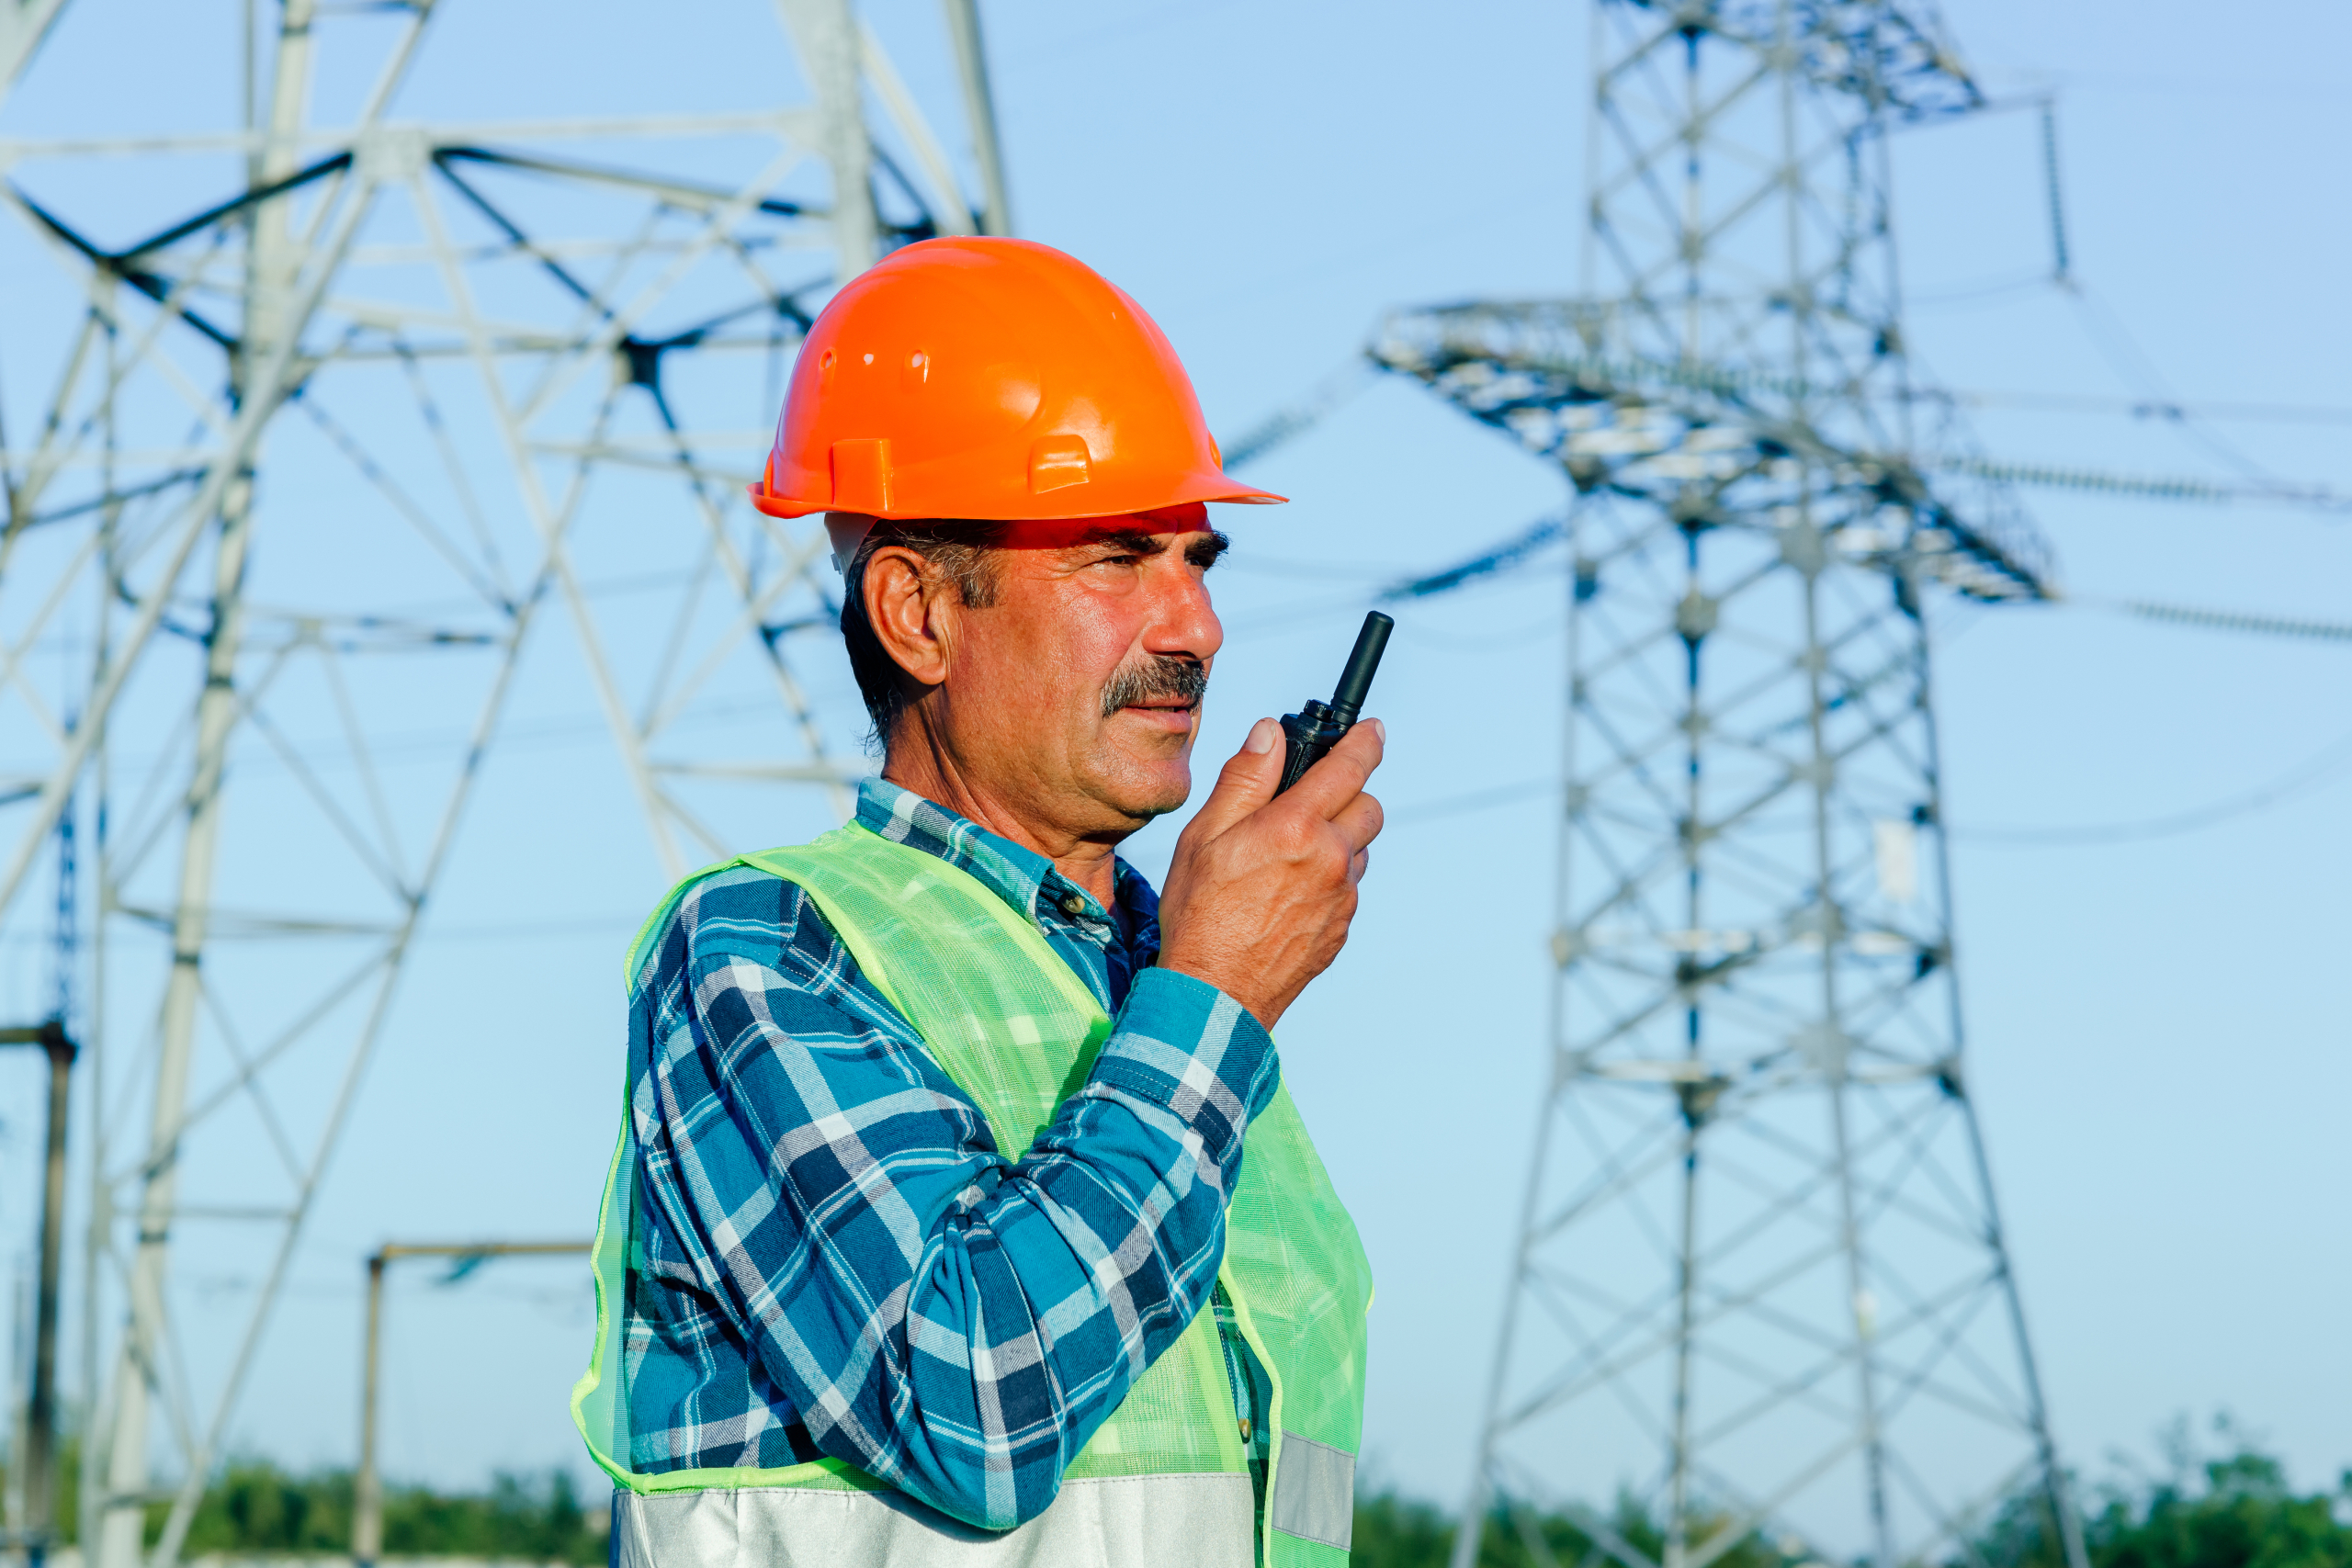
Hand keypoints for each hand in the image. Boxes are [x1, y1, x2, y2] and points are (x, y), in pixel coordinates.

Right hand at [1155, 715, 1384, 1029]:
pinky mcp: (1342, 928)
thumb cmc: (1199, 914)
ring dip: (1338, 840)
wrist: (1215, 994)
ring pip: (1359, 849)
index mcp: (1297, 827)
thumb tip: (1270, 734)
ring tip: (1289, 854)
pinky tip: (1288, 893)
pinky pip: (1347, 888)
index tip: (1373, 730)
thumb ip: (1244, 780)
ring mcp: (1342, 898)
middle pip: (1368, 807)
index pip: (1348, 768)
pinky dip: (1330, 878)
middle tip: (1309, 801)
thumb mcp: (1204, 837)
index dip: (1364, 742)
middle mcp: (1330, 859)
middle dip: (1348, 794)